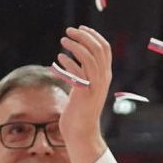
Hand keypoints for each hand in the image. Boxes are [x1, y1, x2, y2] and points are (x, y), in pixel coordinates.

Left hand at [55, 25, 112, 162]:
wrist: (81, 133)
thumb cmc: (79, 111)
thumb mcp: (85, 88)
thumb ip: (84, 74)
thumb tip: (74, 59)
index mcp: (105, 75)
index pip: (105, 49)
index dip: (94, 35)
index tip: (80, 29)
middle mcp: (103, 79)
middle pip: (98, 49)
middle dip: (83, 36)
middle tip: (68, 31)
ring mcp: (94, 86)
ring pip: (89, 58)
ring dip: (75, 46)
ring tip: (62, 40)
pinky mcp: (84, 94)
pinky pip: (77, 73)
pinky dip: (67, 63)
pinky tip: (57, 60)